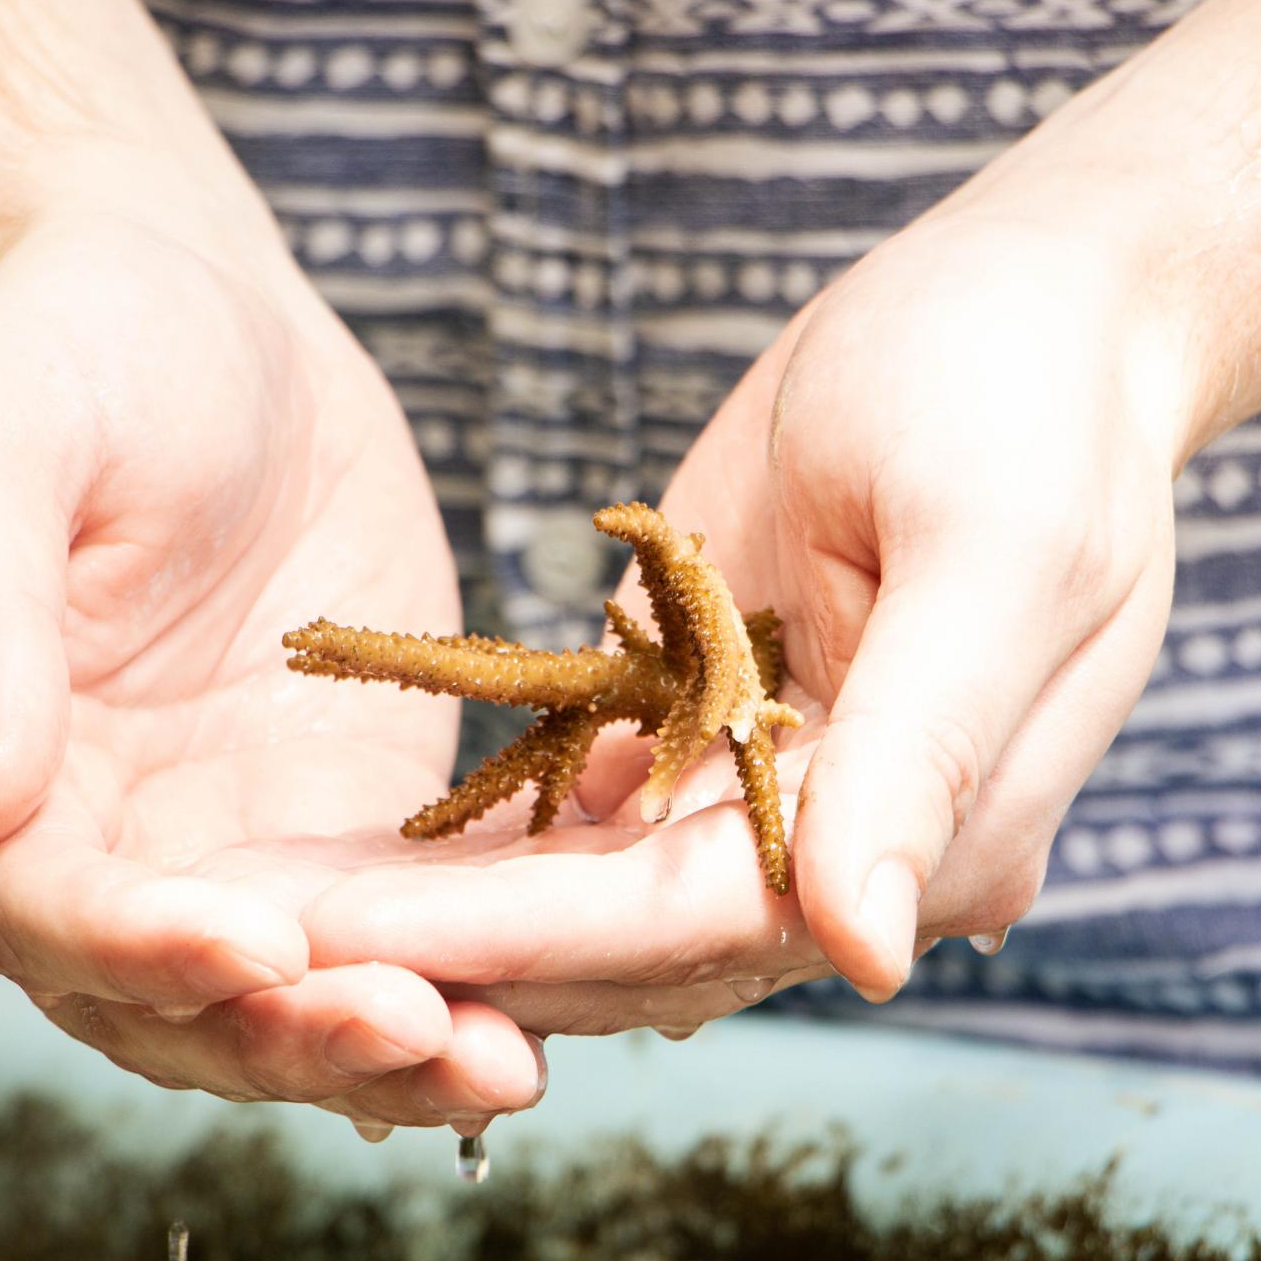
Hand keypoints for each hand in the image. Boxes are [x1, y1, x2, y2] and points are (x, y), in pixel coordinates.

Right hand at [0, 199, 545, 1129]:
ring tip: (504, 1062)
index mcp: (0, 783)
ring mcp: (238, 844)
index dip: (147, 950)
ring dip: (397, 1040)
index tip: (258, 949)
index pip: (57, 915)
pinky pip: (411, 921)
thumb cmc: (70, 352)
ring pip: (306, 992)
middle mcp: (112, 846)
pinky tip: (553, 996)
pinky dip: (471, 969)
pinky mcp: (350, 818)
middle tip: (419, 1036)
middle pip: (188, 1000)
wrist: (203, 311)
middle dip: (299, 1036)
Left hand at [313, 0, 1260, 1030]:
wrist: (1030, 308)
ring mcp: (764, 798)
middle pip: (611, 938)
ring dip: (422, 909)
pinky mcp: (702, 731)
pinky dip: (459, 841)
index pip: (690, 921)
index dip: (512, 938)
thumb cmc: (1032, 403)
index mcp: (927, 835)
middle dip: (430, 946)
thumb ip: (926, 753)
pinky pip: (569, 812)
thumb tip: (870, 952)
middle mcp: (839, 851)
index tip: (336, 945)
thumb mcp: (1000, 555)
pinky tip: (327, 842)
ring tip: (234, 904)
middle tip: (228, 943)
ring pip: (571, 896)